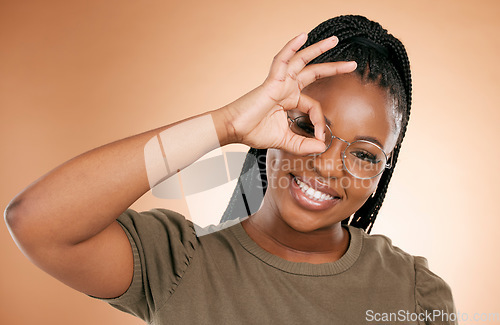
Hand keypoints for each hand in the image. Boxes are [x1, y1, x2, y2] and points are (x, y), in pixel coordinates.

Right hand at [222, 33, 356, 155]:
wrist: (234, 130)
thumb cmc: (253, 132)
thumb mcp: (284, 141)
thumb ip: (302, 145)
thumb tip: (321, 147)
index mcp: (289, 101)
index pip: (313, 106)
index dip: (320, 122)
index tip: (320, 138)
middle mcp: (286, 89)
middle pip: (313, 73)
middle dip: (333, 68)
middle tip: (351, 65)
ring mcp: (279, 82)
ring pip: (301, 60)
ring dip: (318, 49)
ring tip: (333, 40)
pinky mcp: (272, 81)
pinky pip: (282, 59)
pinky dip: (292, 47)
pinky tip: (302, 36)